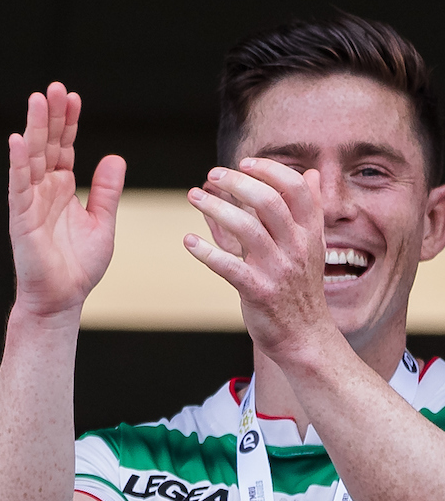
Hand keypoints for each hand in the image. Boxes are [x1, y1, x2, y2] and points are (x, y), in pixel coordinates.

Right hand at [6, 83, 124, 321]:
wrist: (62, 298)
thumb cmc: (79, 266)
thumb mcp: (103, 222)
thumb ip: (107, 191)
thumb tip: (115, 157)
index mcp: (63, 188)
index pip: (64, 147)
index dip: (68, 122)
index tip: (73, 97)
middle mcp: (44, 189)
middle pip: (47, 144)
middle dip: (50, 116)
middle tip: (55, 88)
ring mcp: (30, 200)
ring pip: (31, 157)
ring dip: (33, 128)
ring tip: (37, 101)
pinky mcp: (21, 216)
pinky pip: (18, 185)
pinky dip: (17, 163)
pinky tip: (17, 140)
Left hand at [184, 158, 339, 366]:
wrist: (306, 337)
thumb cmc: (300, 286)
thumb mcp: (311, 245)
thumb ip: (303, 209)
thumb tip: (307, 172)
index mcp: (309, 234)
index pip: (296, 190)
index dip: (270, 170)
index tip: (244, 162)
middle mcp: (297, 248)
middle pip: (269, 202)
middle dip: (238, 182)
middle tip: (213, 174)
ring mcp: (278, 270)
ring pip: (246, 229)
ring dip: (215, 208)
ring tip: (193, 196)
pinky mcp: (258, 292)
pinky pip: (229, 267)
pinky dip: (206, 252)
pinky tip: (188, 240)